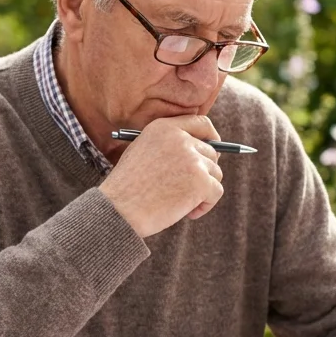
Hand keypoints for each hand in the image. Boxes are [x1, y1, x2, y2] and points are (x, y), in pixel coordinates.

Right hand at [99, 115, 223, 237]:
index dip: (212, 137)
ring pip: (215, 174)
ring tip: (180, 203)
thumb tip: (202, 152)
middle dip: (204, 172)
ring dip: (203, 191)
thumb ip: (169, 146)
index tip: (215, 150)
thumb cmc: (128, 188)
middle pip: (211, 153)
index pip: (201, 123)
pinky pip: (216, 192)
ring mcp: (192, 160)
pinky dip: (205, 206)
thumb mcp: (142, 152)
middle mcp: (180, 139)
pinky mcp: (201, 181)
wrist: (119, 209)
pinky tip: (187, 213)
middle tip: (189, 189)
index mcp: (164, 128)